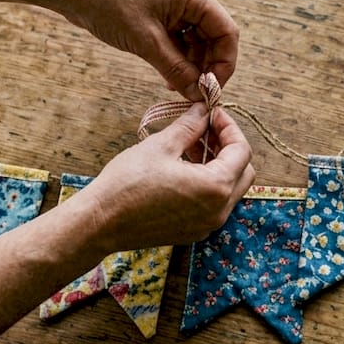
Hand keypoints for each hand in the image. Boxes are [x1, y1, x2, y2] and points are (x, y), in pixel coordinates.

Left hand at [62, 0, 238, 100]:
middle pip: (214, 37)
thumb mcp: (146, 42)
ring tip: (178, 88)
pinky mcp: (161, 14)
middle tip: (194, 93)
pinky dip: (178, 59)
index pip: (226, 32)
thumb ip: (176, 69)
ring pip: (197, 41)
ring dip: (191, 66)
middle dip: (207, 66)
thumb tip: (197, 94)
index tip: (212, 89)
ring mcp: (175, 5)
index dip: (224, 63)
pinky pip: (180, 40)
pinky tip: (169, 78)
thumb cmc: (109, 5)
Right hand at [76, 103, 254, 251]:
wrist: (100, 222)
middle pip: (243, 172)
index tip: (213, 114)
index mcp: (215, 187)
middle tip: (205, 129)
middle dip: (228, 147)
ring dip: (218, 164)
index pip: (242, 151)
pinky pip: (213, 204)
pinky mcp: (192, 232)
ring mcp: (206, 225)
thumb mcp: (161, 145)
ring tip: (190, 145)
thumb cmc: (127, 183)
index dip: (230, 127)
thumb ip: (190, 126)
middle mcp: (218, 211)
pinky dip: (207, 183)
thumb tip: (204, 110)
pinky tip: (183, 168)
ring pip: (229, 189)